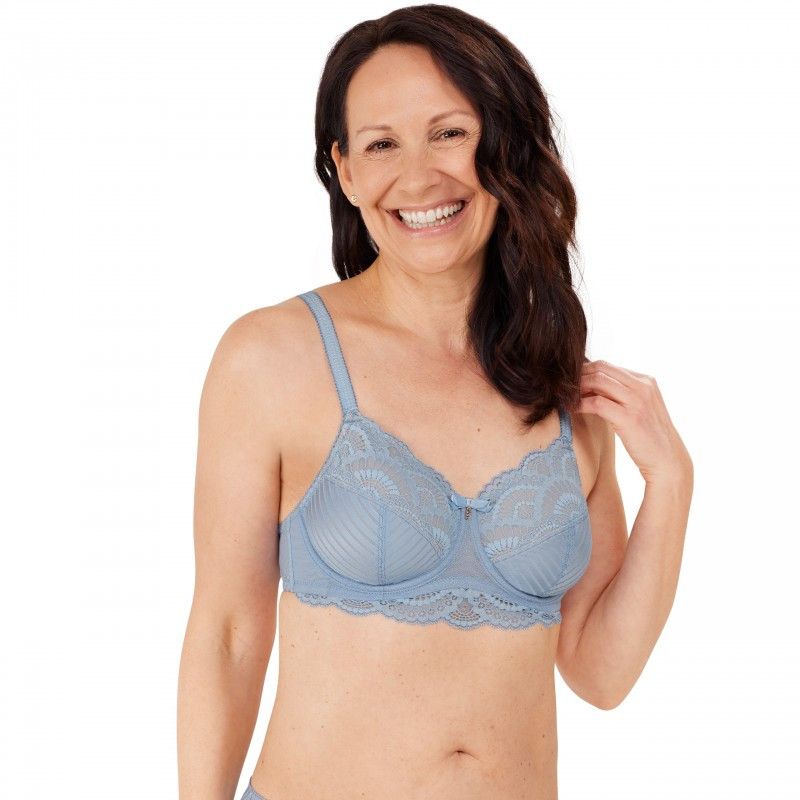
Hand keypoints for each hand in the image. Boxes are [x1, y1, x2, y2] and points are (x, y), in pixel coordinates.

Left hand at [573, 360, 692, 486]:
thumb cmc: (650, 436)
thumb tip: (594, 385)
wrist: (667, 460)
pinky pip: (596, 403)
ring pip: (598, 381)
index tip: (572, 382)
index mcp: (646, 381)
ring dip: (577, 388)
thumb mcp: (640, 407)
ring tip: (565, 397)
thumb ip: (624, 393)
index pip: (608, 366)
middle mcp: (643, 387)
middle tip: (563, 387)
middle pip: (601, 369)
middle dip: (579, 376)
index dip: (586, 372)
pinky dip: (580, 403)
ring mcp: (637, 401)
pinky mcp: (629, 418)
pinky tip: (571, 409)